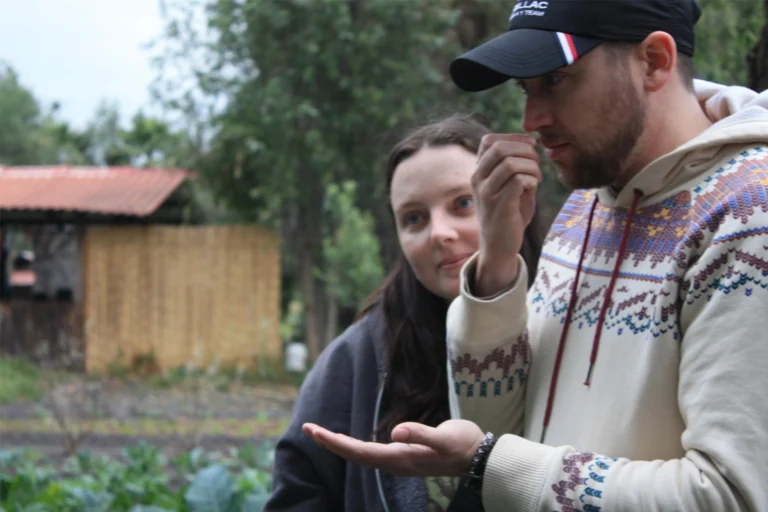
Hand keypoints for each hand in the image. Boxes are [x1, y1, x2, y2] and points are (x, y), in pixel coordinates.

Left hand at [303, 419, 484, 476]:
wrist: (478, 457)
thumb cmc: (462, 445)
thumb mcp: (445, 438)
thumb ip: (421, 435)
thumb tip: (396, 432)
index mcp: (400, 457)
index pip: (359, 452)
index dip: (335, 442)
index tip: (314, 430)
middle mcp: (395, 462)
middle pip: (355, 454)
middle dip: (330, 442)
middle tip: (307, 427)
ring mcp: (399, 461)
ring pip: (361, 455)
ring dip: (339, 444)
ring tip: (320, 433)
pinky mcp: (404, 455)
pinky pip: (371, 453)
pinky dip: (354, 445)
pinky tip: (349, 442)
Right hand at [472, 133, 541, 296]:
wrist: (499, 246)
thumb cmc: (509, 214)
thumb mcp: (507, 186)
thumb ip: (514, 166)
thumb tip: (530, 145)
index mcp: (479, 172)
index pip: (489, 140)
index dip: (513, 138)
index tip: (530, 145)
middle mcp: (478, 180)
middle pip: (499, 147)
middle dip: (525, 150)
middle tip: (537, 163)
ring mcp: (487, 193)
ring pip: (510, 163)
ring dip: (531, 167)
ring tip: (537, 178)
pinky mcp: (500, 206)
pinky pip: (517, 180)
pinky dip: (531, 180)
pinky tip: (533, 189)